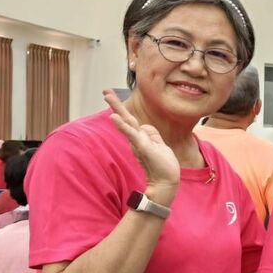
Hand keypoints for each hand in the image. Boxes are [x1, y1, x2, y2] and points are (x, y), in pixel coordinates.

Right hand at [103, 89, 180, 204]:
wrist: (167, 181)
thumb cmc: (163, 165)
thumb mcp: (159, 145)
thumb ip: (152, 134)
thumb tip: (145, 126)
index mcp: (140, 137)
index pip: (130, 120)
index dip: (123, 109)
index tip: (114, 97)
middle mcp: (137, 139)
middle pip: (126, 118)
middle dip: (116, 104)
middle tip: (105, 91)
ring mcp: (138, 142)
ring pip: (127, 123)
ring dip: (117, 109)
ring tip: (107, 97)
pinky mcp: (142, 147)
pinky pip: (131, 134)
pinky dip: (122, 126)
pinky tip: (114, 118)